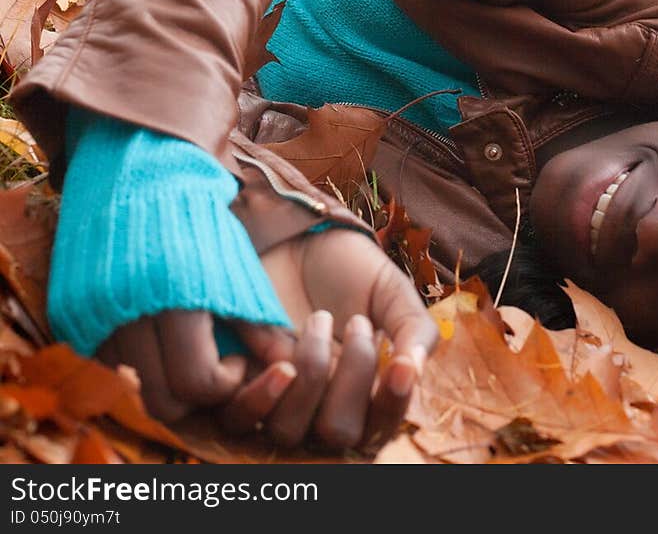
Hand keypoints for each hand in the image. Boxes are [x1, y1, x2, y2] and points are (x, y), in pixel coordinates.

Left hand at [99, 228, 437, 452]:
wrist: (291, 232)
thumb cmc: (344, 266)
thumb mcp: (389, 291)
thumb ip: (413, 329)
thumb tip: (414, 368)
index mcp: (360, 392)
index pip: (379, 429)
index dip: (392, 406)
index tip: (399, 365)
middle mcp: (317, 405)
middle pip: (336, 436)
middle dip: (352, 382)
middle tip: (358, 323)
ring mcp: (273, 398)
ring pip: (288, 432)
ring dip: (311, 377)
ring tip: (318, 320)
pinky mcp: (231, 383)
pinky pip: (239, 420)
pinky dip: (261, 395)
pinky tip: (281, 358)